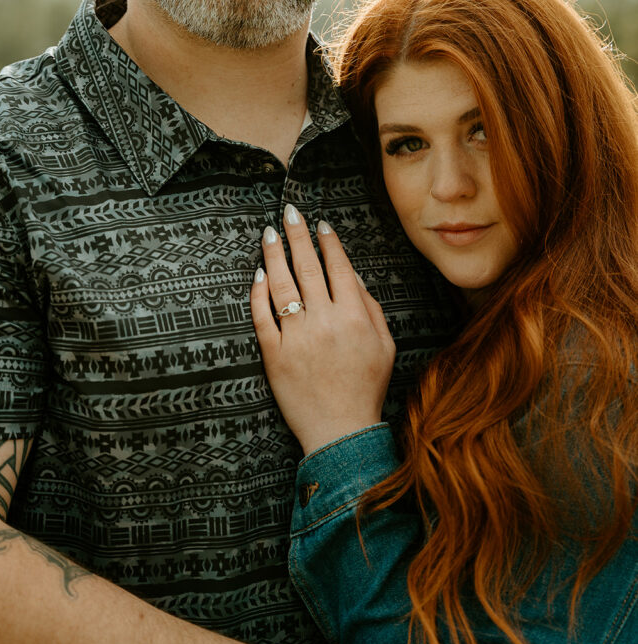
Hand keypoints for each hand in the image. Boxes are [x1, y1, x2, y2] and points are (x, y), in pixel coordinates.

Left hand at [251, 204, 395, 454]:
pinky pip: (262, 317)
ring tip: (268, 234)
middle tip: (288, 212)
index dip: (328, 243)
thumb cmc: (366, 388)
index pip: (338, 268)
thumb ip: (371, 308)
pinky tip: (258, 275)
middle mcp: (325, 322)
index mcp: (354, 317)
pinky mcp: (274, 355)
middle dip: (297, 235)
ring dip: (274, 255)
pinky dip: (259, 293)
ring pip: (282, 286)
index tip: (319, 224)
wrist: (340, 431)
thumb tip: (353, 277)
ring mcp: (297, 338)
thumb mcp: (385, 346)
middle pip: (307, 268)